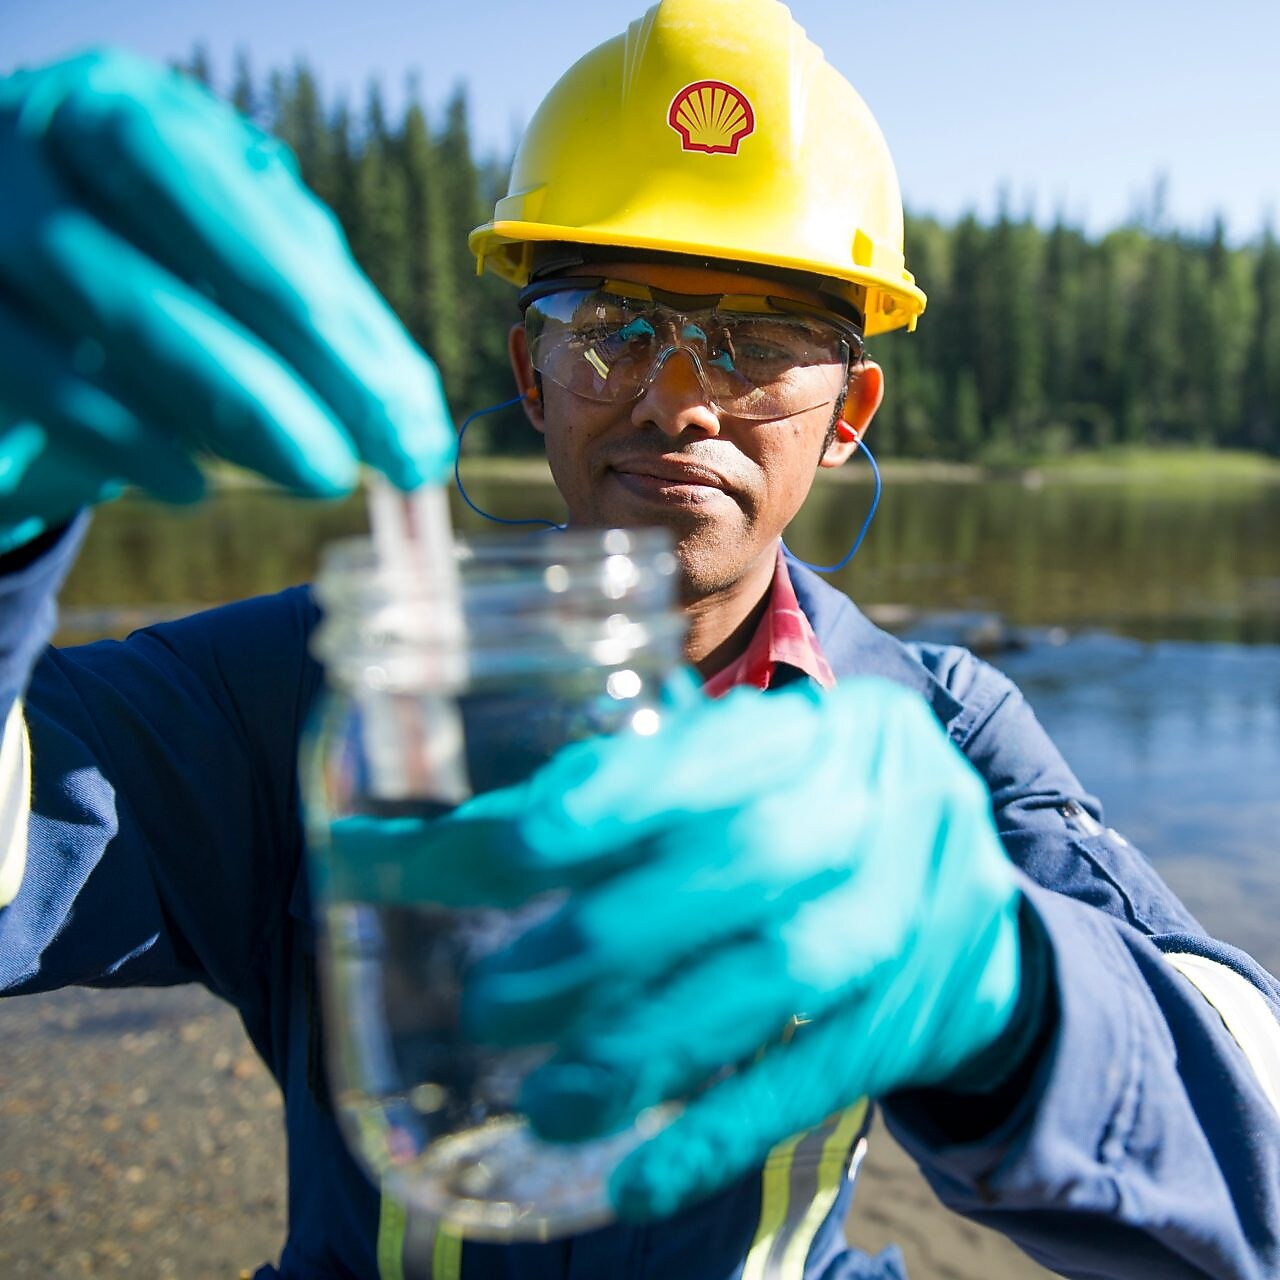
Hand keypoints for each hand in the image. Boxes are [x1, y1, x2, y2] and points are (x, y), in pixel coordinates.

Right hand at [0, 50, 452, 551]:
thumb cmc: (142, 273)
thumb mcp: (229, 272)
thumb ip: (321, 323)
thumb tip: (414, 427)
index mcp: (136, 113)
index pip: (258, 209)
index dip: (346, 322)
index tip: (413, 427)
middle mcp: (50, 137)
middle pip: (187, 224)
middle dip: (305, 349)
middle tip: (371, 458)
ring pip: (112, 298)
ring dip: (231, 400)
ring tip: (316, 473)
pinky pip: (37, 373)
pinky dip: (124, 438)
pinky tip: (192, 487)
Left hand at [344, 677, 1030, 1220]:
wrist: (972, 906)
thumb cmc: (808, 820)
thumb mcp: (745, 780)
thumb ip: (623, 801)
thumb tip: (446, 845)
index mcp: (818, 729)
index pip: (714, 748)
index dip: (614, 794)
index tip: (503, 846)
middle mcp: (875, 806)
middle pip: (749, 861)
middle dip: (608, 935)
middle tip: (490, 1002)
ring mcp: (907, 912)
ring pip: (782, 977)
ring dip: (649, 1044)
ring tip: (545, 1100)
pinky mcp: (914, 1015)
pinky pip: (822, 1077)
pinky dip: (723, 1131)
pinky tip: (635, 1179)